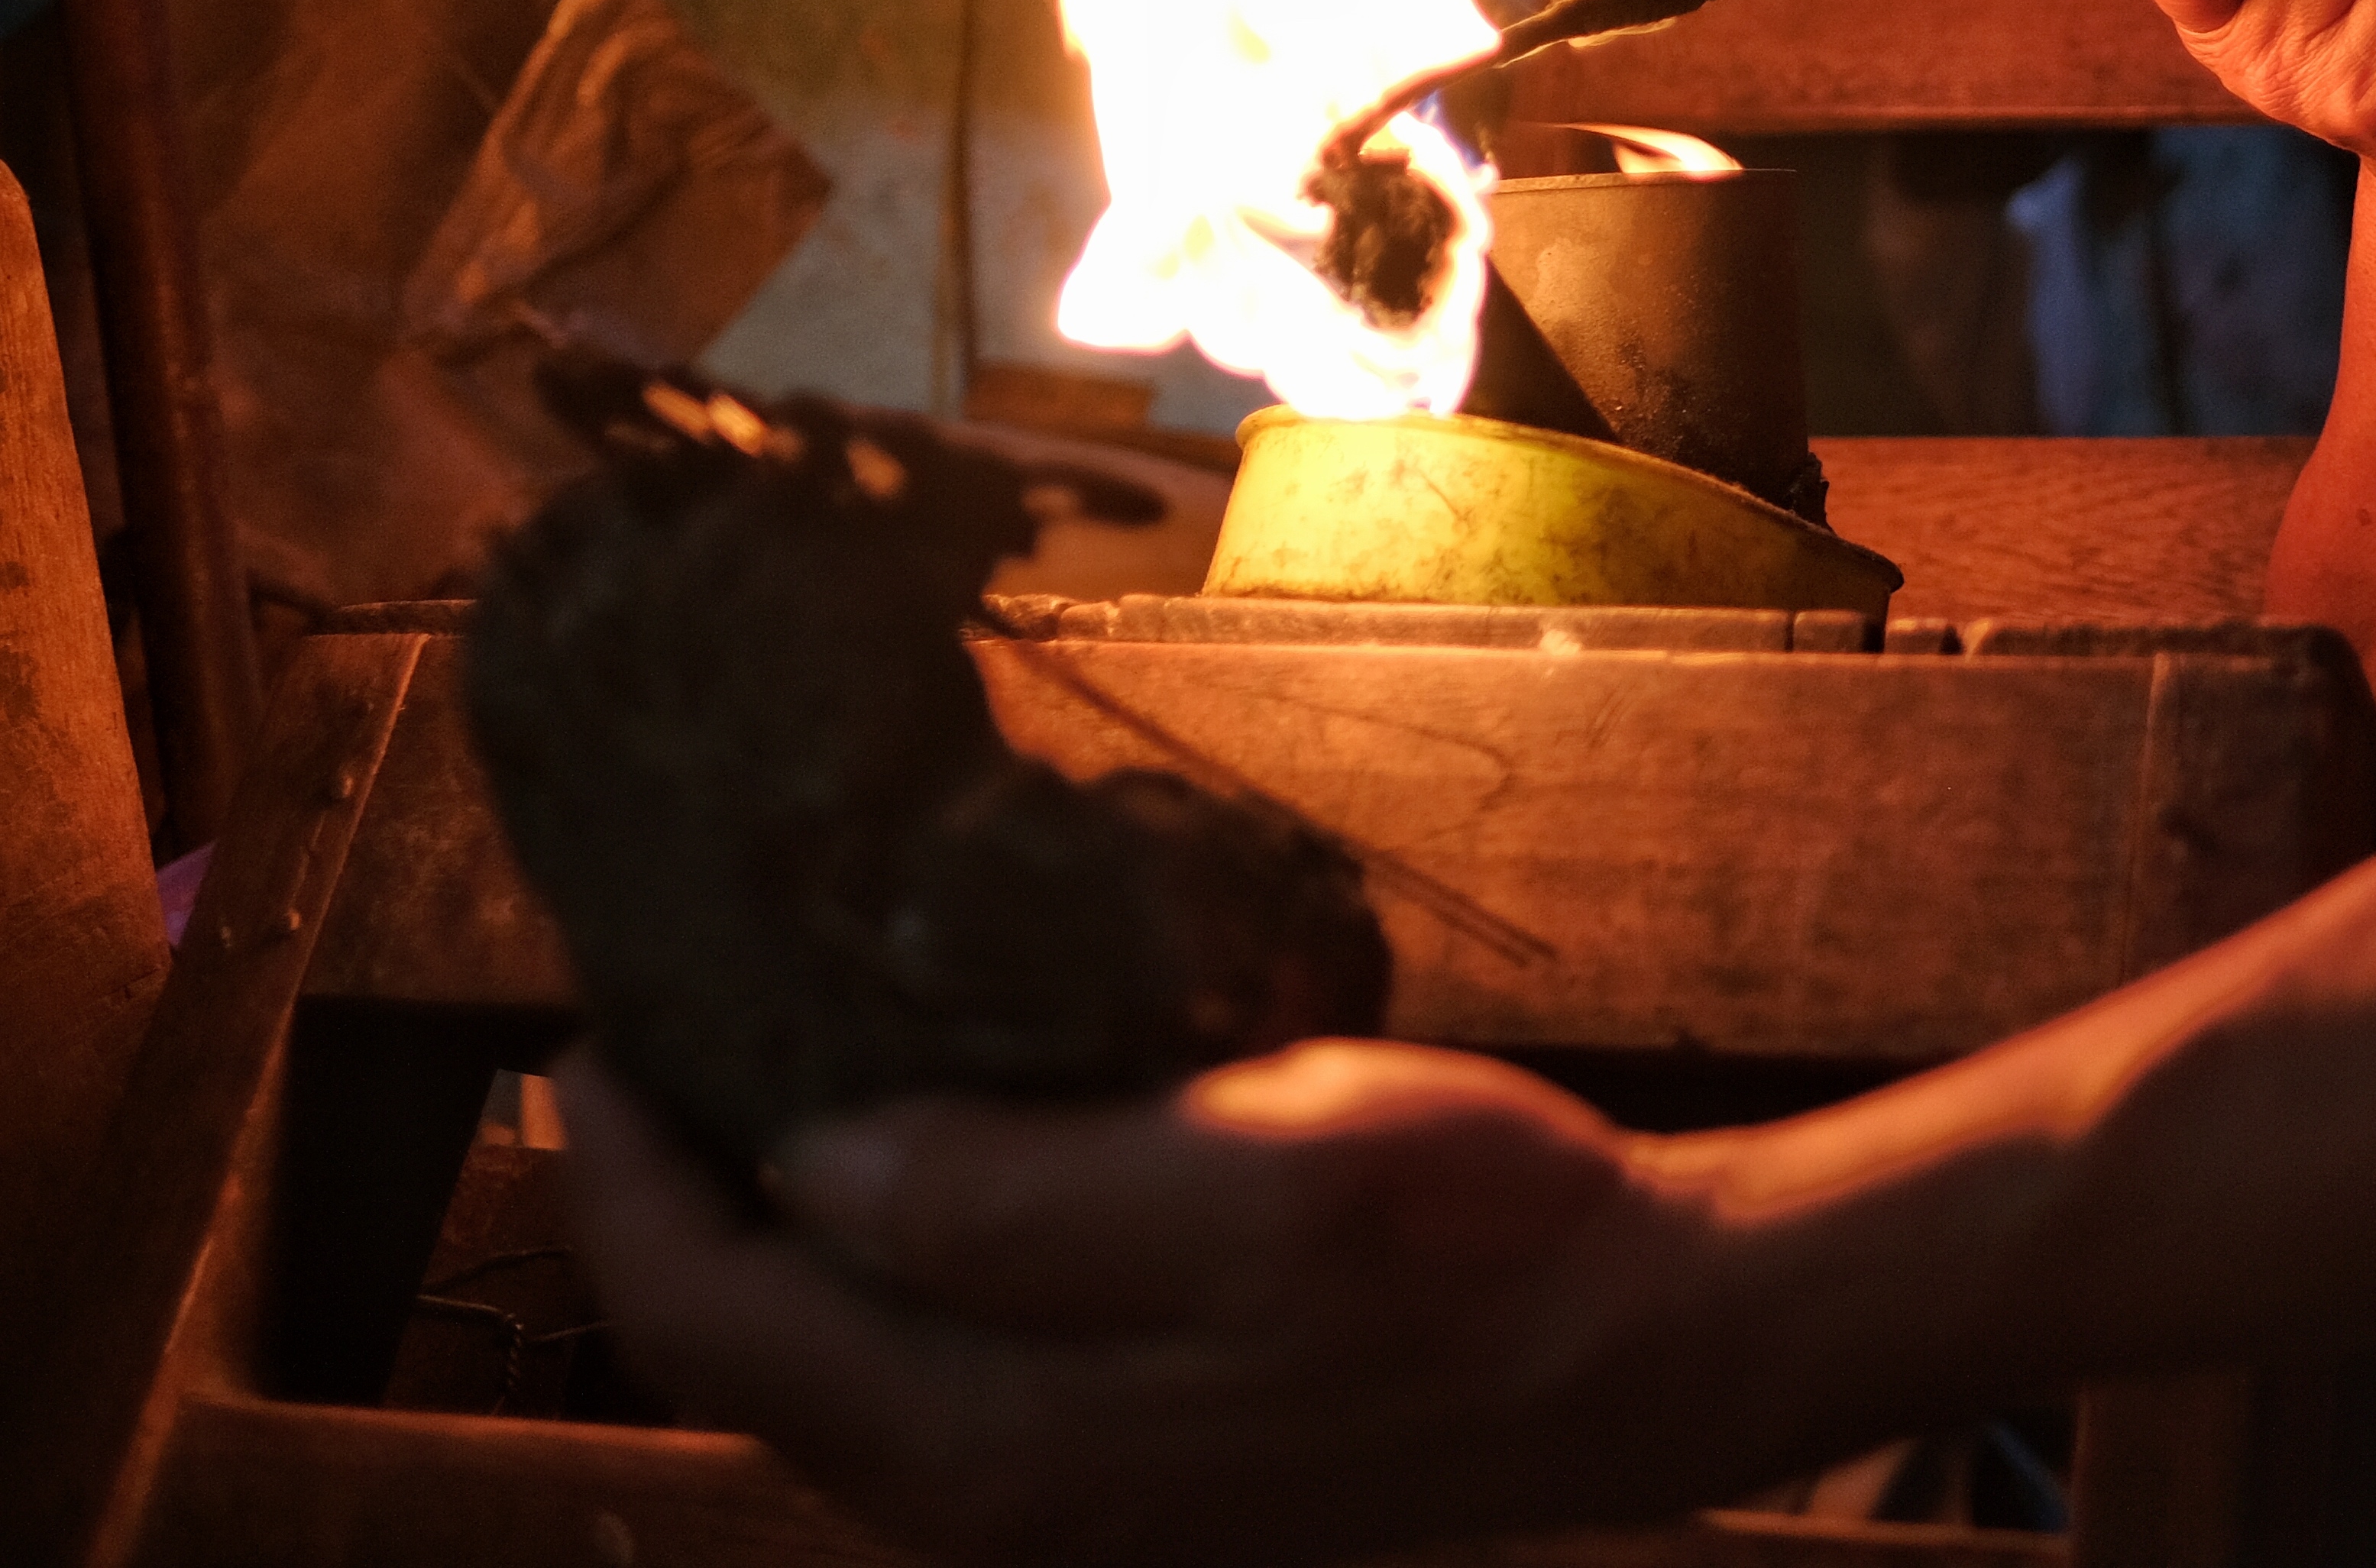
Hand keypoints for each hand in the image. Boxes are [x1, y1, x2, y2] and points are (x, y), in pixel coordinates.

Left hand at [556, 1039, 1774, 1565]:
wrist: (1636, 1349)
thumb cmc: (1476, 1242)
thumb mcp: (1261, 1174)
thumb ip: (1021, 1191)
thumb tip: (815, 1161)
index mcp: (993, 1438)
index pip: (704, 1307)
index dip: (618, 1160)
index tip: (596, 1017)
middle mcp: (985, 1501)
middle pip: (738, 1349)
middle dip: (666, 1190)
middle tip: (659, 1017)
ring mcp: (1046, 1497)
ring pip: (821, 1361)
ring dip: (765, 1222)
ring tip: (764, 1060)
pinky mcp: (1109, 1461)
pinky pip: (918, 1366)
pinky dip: (869, 1256)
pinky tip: (911, 1149)